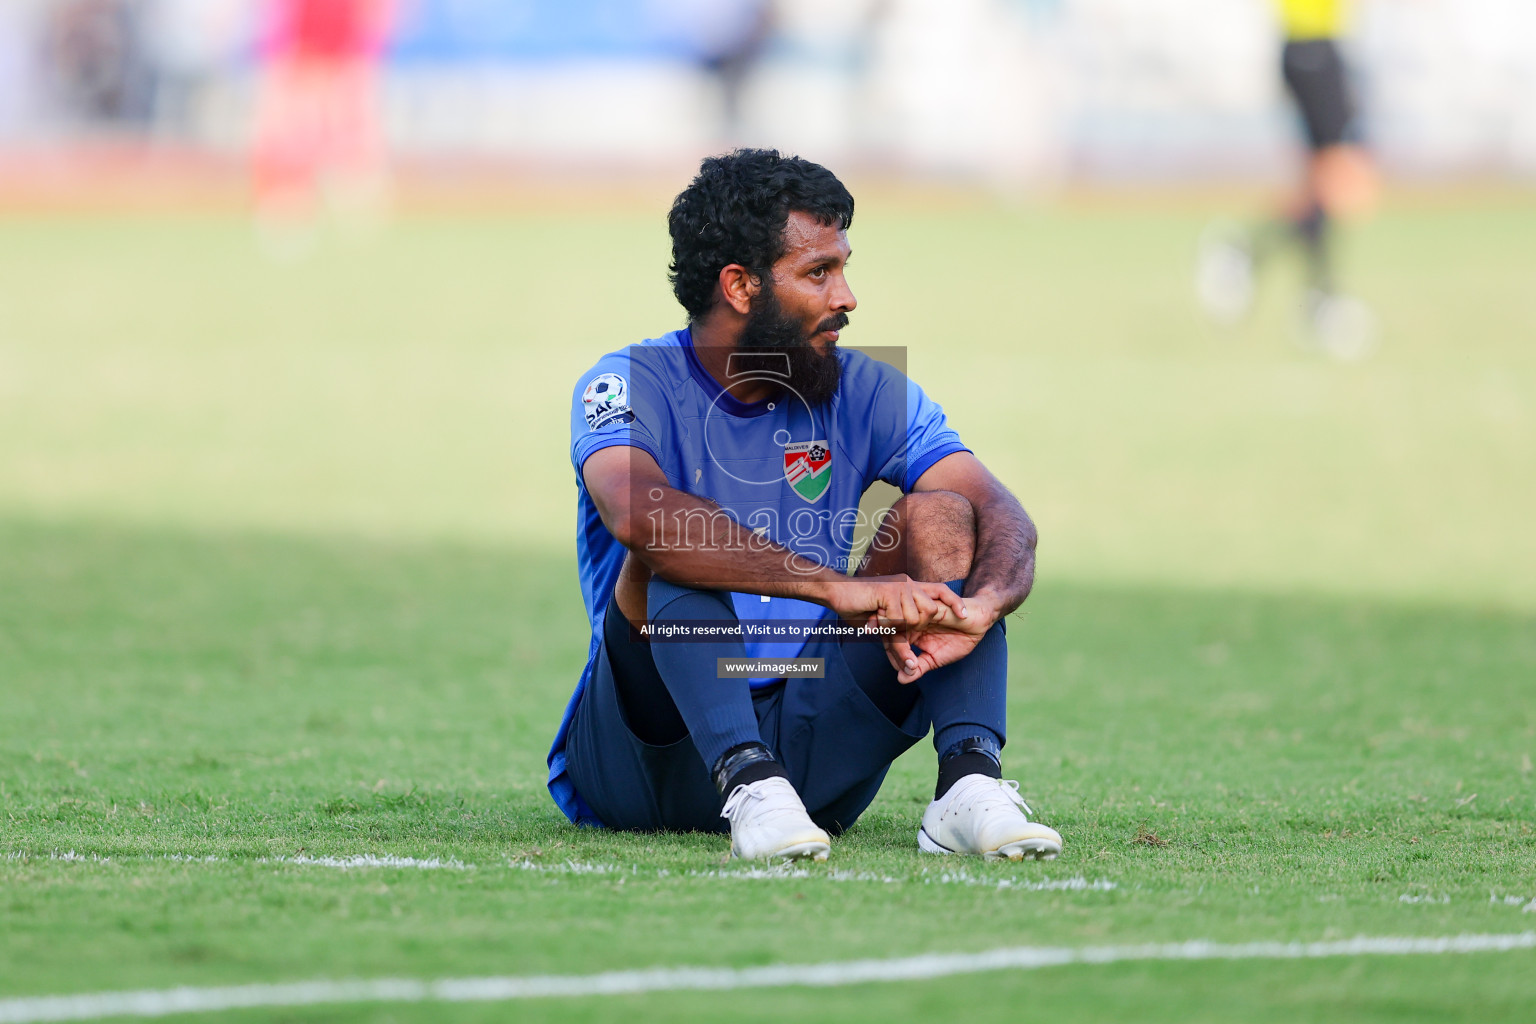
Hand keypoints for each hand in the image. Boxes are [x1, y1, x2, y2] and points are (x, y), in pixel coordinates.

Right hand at [823, 575, 968, 672]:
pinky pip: (899, 618)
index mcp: (909, 587)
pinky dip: (887, 625)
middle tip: (889, 633)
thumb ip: (898, 629)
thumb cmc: (855, 606)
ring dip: (897, 630)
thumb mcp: (883, 619)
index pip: (940, 591)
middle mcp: (908, 583)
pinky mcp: (891, 591)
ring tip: (877, 625)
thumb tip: (909, 650)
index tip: (966, 616)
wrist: (834, 591)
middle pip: (931, 611)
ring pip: (915, 618)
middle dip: (915, 629)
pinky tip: (874, 620)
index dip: (954, 602)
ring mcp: (900, 586)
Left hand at [884, 592, 1002, 683]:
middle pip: (890, 634)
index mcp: (909, 631)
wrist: (979, 623)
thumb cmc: (957, 639)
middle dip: (895, 655)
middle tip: (907, 670)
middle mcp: (910, 620)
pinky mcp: (930, 606)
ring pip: (898, 627)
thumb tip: (901, 680)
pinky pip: (913, 618)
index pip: (891, 642)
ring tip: (912, 664)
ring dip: (901, 649)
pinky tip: (919, 652)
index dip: (893, 658)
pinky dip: (910, 641)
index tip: (902, 672)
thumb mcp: (936, 659)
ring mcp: (918, 611)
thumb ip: (918, 667)